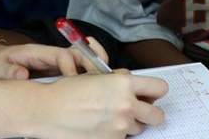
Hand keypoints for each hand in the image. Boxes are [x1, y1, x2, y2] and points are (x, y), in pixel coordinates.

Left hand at [0, 36, 110, 79]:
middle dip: (92, 63)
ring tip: (108, 79)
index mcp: (39, 53)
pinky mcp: (58, 73)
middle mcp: (51, 56)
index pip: (61, 55)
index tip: (73, 79)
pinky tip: (97, 87)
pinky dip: (90, 77)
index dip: (70, 65)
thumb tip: (23, 76)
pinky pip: (78, 72)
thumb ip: (8, 71)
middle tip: (101, 78)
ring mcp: (56, 64)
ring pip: (82, 61)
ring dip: (95, 67)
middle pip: (78, 54)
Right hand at [36, 71, 167, 138]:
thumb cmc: (69, 91)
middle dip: (150, 113)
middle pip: (158, 115)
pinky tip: (99, 126)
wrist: (48, 110)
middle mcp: (126, 105)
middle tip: (137, 110)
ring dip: (129, 124)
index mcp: (124, 84)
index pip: (160, 88)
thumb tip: (134, 84)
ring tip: (109, 117)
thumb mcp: (98, 76)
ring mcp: (120, 127)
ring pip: (139, 128)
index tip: (149, 94)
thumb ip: (120, 80)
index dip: (155, 91)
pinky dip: (114, 134)